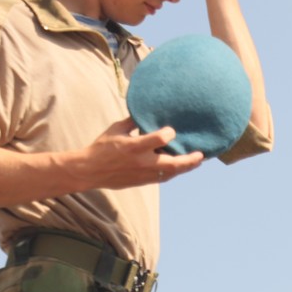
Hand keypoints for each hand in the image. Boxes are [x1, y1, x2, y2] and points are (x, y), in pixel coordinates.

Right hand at [82, 118, 203, 188]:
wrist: (90, 171)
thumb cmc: (102, 147)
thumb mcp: (116, 128)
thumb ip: (134, 121)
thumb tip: (148, 110)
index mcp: (134, 147)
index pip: (160, 139)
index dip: (169, 133)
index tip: (171, 130)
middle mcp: (142, 162)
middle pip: (173, 163)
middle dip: (190, 160)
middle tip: (201, 155)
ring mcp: (144, 174)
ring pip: (172, 173)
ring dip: (186, 167)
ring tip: (197, 161)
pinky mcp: (143, 181)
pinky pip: (164, 177)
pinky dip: (175, 172)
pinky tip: (181, 167)